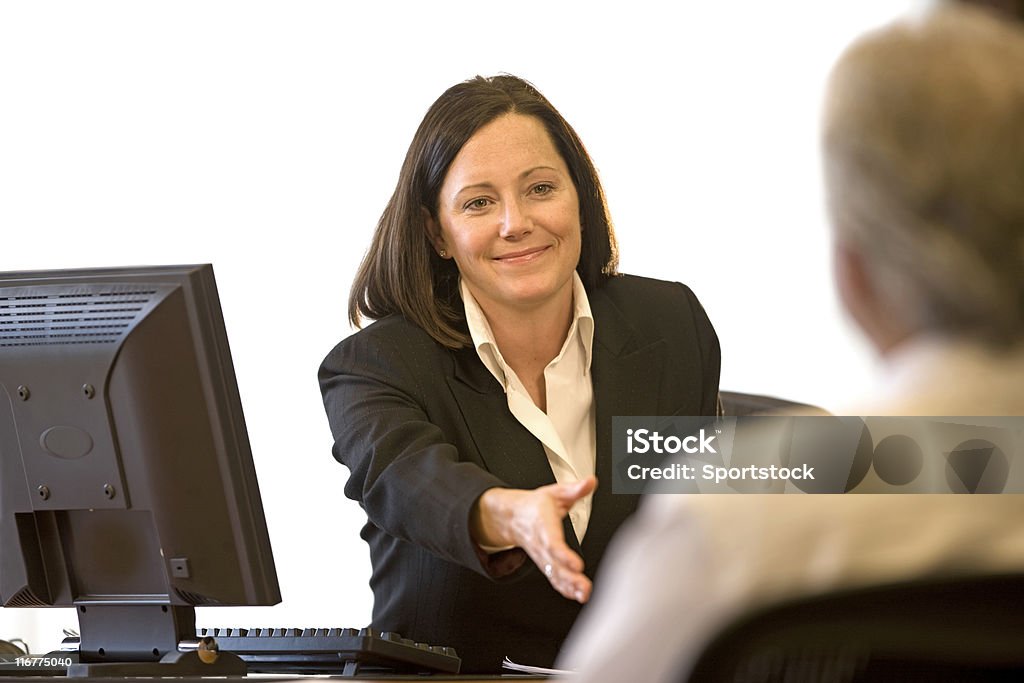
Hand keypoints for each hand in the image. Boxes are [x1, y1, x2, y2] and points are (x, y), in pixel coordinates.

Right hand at [471, 476, 597, 602]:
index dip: (564, 556)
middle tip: (585, 588)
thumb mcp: (554, 492)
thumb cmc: (536, 506)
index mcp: (543, 525)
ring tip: (584, 594)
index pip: (552, 543)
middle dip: (569, 578)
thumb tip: (590, 482)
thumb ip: (574, 489)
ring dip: (569, 586)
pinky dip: (564, 588)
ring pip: (554, 574)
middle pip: (554, 564)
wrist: (513, 517)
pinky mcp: (545, 564)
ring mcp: (542, 557)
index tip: (577, 565)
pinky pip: (553, 578)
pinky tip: (576, 595)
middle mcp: (541, 544)